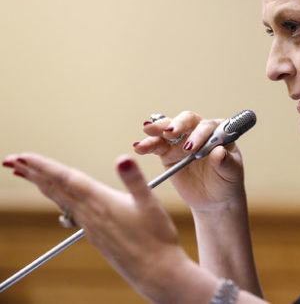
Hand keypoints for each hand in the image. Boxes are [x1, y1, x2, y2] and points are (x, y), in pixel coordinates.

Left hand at [2, 153, 206, 300]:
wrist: (155, 271)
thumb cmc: (156, 238)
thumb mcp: (149, 203)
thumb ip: (134, 179)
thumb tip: (123, 159)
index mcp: (101, 201)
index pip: (66, 179)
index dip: (43, 166)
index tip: (22, 156)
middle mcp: (90, 214)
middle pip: (55, 189)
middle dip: (32, 173)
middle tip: (10, 160)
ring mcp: (90, 226)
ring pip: (60, 200)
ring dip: (42, 184)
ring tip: (27, 174)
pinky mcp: (95, 235)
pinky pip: (70, 211)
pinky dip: (58, 199)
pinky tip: (60, 199)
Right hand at [133, 111, 245, 211]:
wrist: (214, 200)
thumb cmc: (227, 182)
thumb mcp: (231, 173)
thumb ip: (225, 162)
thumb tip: (219, 152)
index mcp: (218, 132)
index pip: (207, 126)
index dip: (199, 134)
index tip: (191, 148)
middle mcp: (199, 131)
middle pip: (187, 120)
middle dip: (178, 124)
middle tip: (170, 133)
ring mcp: (182, 141)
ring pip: (168, 129)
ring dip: (158, 129)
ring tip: (148, 131)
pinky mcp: (168, 153)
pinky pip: (157, 146)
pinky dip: (148, 145)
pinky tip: (139, 147)